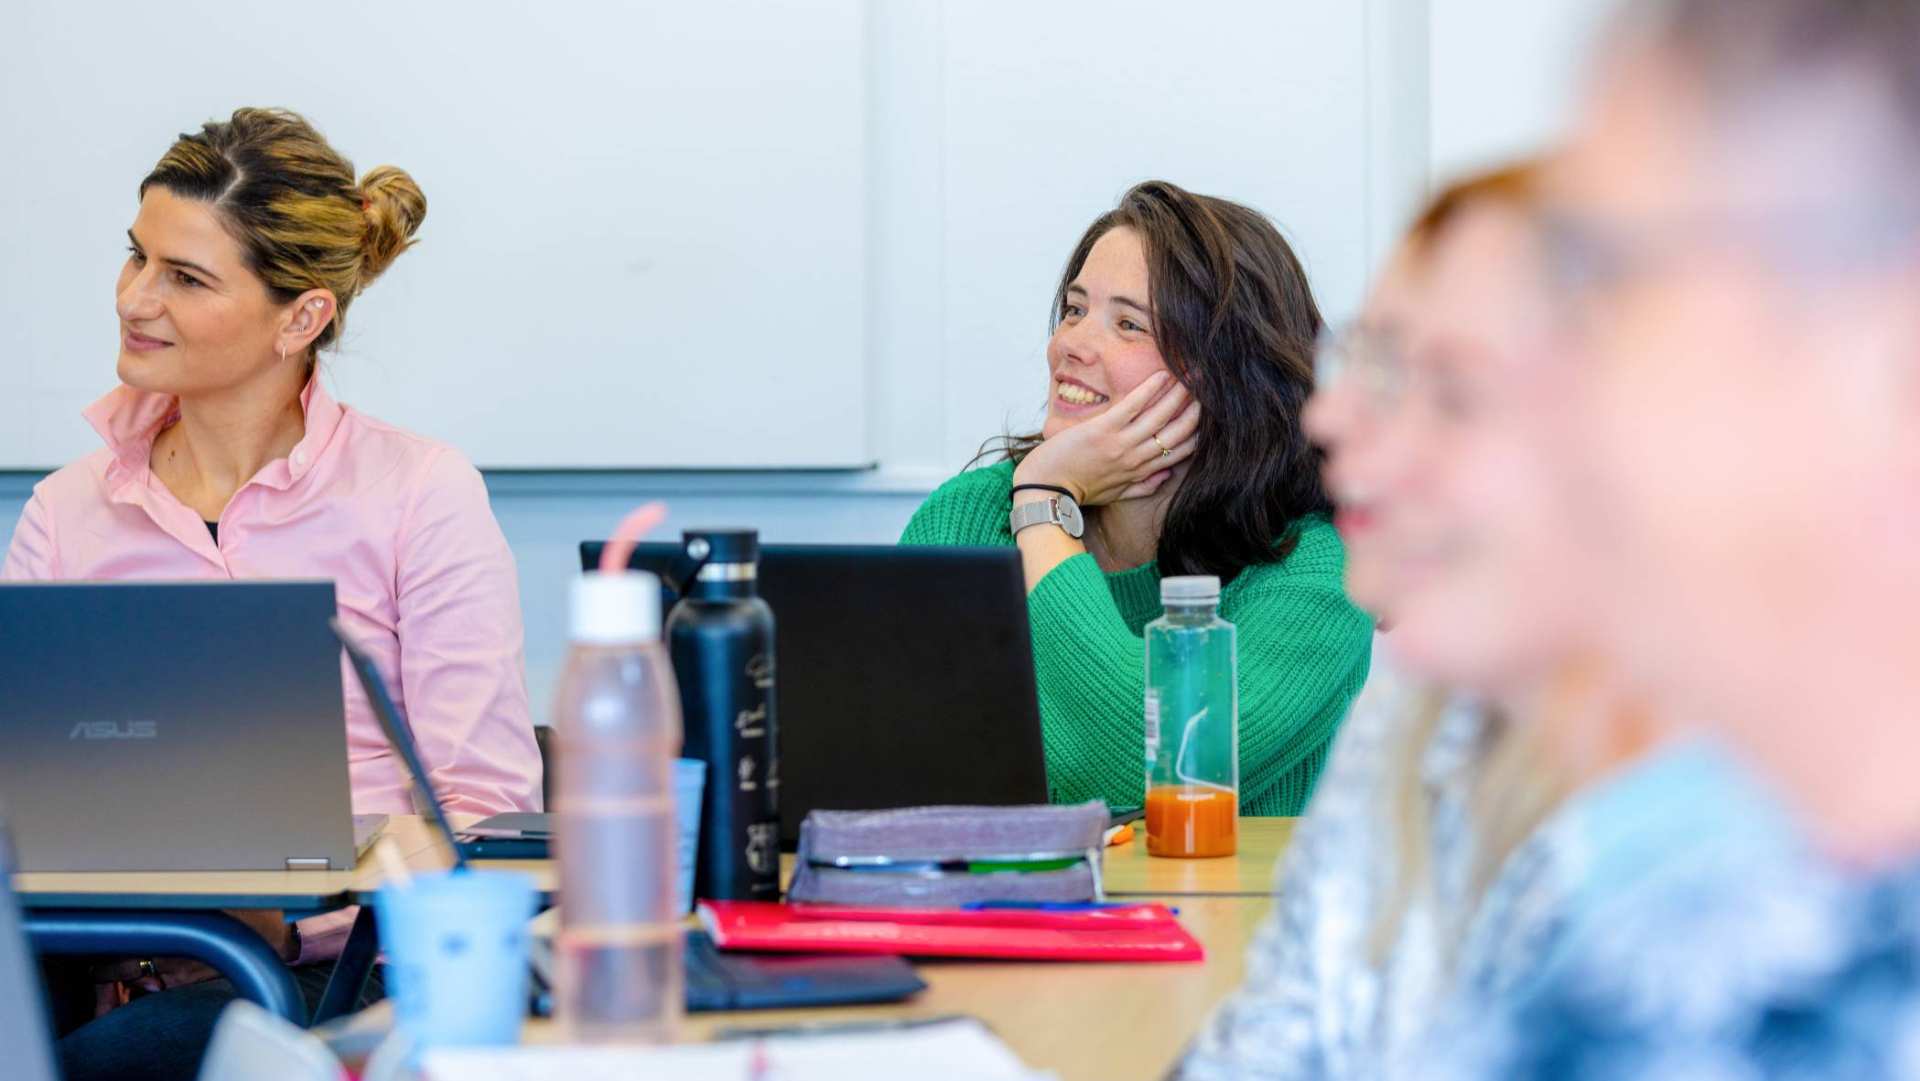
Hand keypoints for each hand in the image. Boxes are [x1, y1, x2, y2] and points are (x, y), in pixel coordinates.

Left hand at [1015, 372, 1200, 505]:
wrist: (1047, 489)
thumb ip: (1141, 487)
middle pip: (1178, 431)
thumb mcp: (1114, 495)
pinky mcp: (1104, 430)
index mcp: (1141, 472)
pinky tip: (1163, 374)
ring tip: (1192, 375)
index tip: (1210, 415)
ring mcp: (1121, 443)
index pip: (1181, 451)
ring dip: (1179, 393)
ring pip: (1161, 416)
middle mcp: (1136, 457)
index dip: (1199, 432)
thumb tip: (1165, 476)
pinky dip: (1150, 389)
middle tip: (1209, 388)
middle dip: (1197, 409)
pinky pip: (1133, 405)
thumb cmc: (1078, 491)